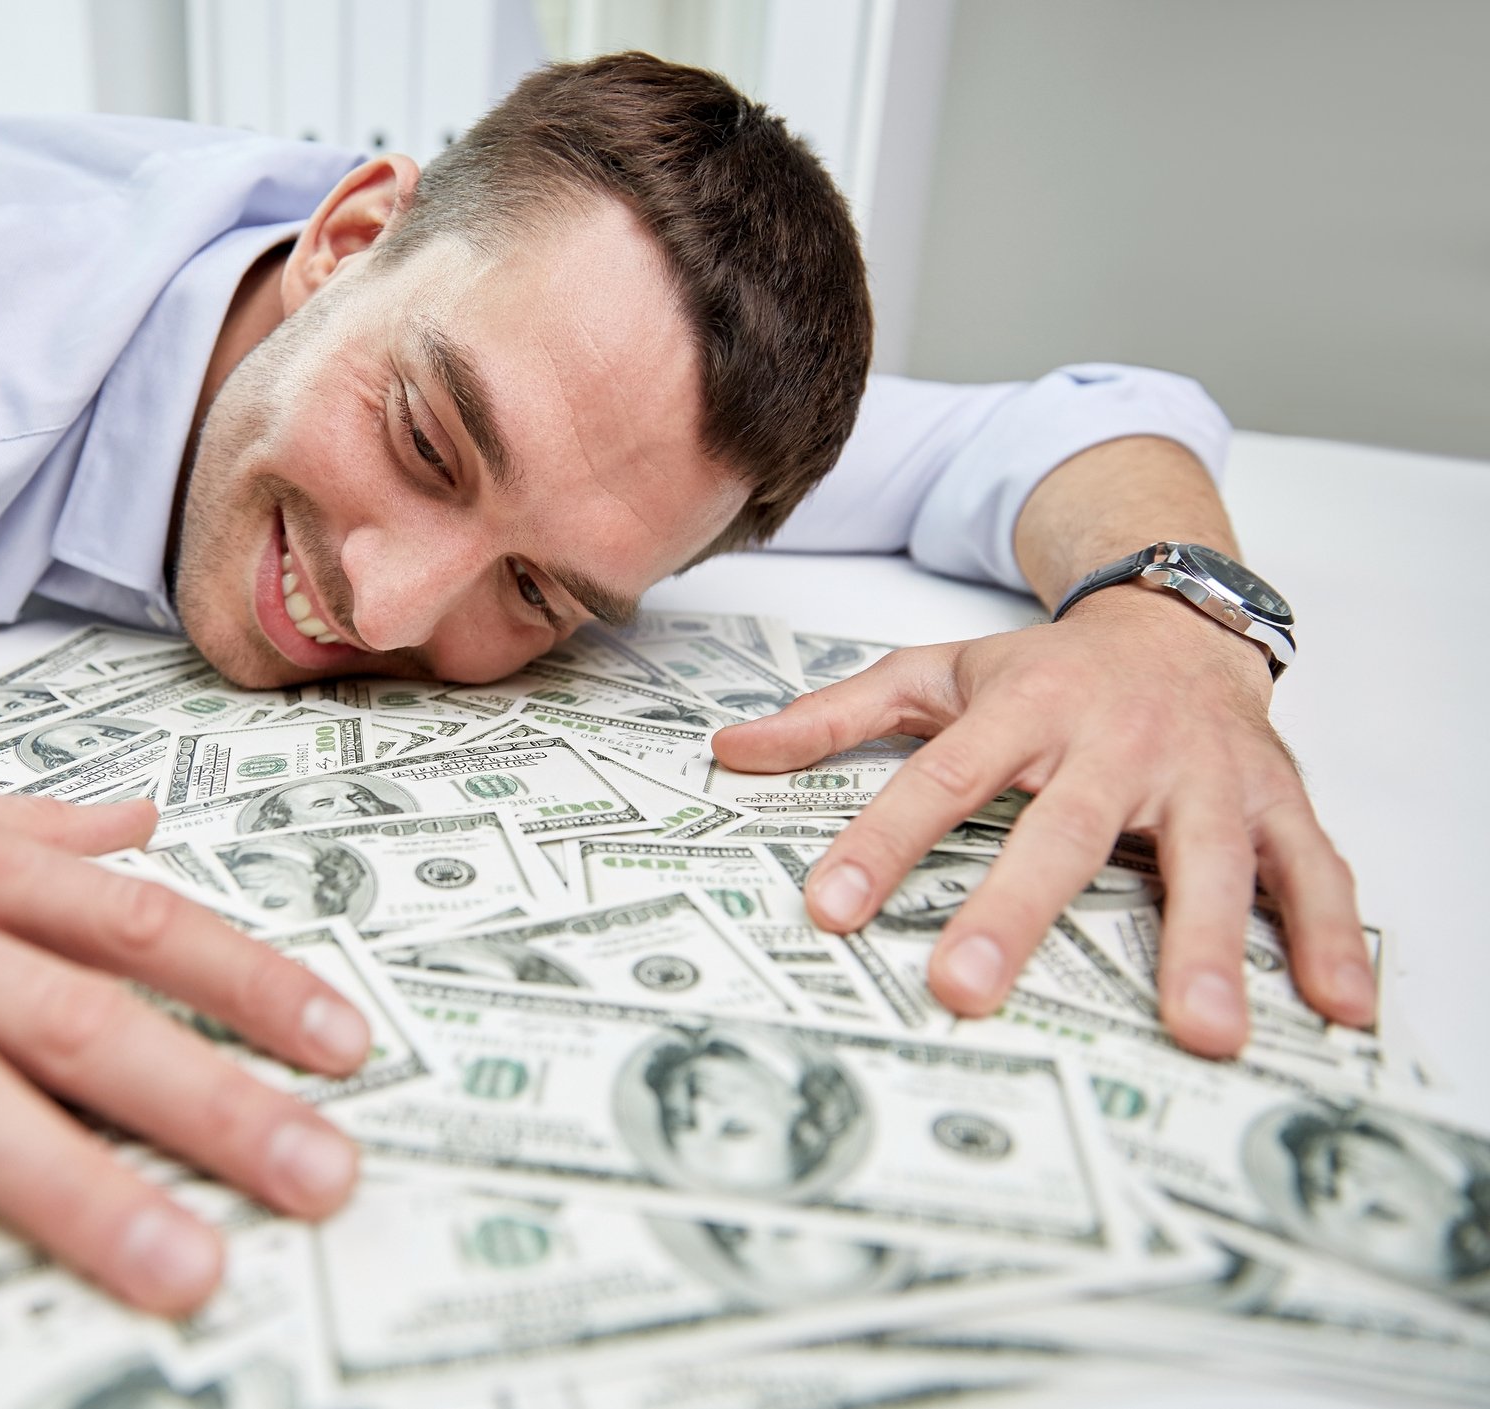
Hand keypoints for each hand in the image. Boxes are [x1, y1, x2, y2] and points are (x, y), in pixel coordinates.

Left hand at [711, 588, 1371, 1056]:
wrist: (1178, 616)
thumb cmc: (1046, 670)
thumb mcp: (936, 674)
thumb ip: (834, 718)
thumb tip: (727, 752)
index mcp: (1022, 709)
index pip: (939, 780)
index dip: (881, 843)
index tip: (828, 909)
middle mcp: (1114, 741)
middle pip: (1060, 832)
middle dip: (1016, 911)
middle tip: (968, 990)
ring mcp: (1203, 772)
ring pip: (1206, 859)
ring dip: (1205, 945)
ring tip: (1199, 1031)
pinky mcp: (1276, 797)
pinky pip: (1312, 868)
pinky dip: (1334, 934)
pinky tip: (1339, 1005)